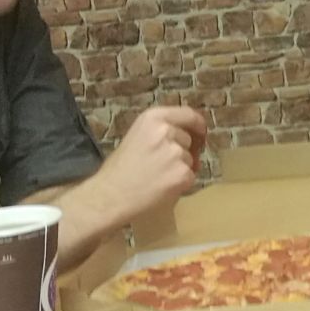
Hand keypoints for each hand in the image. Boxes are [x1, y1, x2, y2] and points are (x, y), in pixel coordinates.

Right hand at [90, 105, 206, 221]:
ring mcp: (176, 152)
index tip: (200, 132)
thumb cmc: (119, 170)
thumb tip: (187, 135)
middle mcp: (166, 131)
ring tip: (157, 177)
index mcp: (153, 118)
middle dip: (182, 152)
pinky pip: (191, 176)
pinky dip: (181, 184)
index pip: (188, 114)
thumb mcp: (137, 136)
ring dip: (180, 168)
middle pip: (189, 140)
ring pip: (190, 159)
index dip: (197, 125)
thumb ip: (160, 131)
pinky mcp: (183, 173)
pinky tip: (162, 187)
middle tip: (161, 165)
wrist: (109, 196)